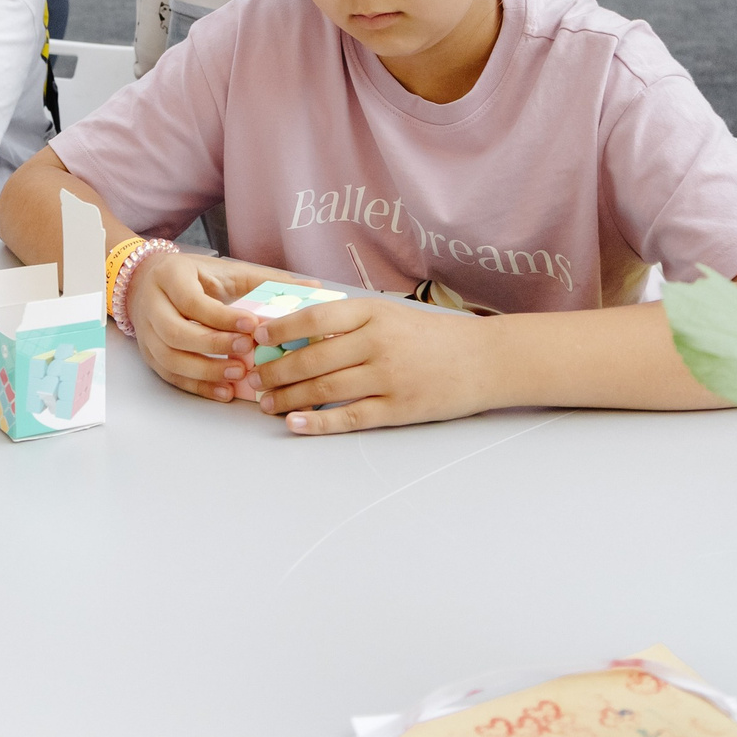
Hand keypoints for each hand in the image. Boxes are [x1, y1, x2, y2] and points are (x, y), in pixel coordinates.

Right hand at [127, 251, 288, 401]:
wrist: (146, 282)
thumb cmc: (194, 276)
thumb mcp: (226, 270)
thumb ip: (267, 279)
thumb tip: (313, 286)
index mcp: (171, 277)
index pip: (193, 301)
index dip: (221, 317)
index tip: (251, 326)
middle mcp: (153, 305)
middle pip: (176, 332)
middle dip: (212, 345)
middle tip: (246, 353)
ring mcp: (147, 333)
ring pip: (170, 358)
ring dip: (204, 371)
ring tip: (237, 375)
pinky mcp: (150, 355)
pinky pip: (171, 375)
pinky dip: (198, 386)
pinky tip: (224, 391)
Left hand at [240, 297, 495, 433]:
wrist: (485, 359)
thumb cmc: (433, 337)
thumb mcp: (391, 315)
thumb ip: (351, 323)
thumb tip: (299, 335)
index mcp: (373, 313)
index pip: (314, 318)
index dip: (279, 329)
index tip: (256, 338)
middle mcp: (378, 342)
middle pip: (312, 358)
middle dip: (275, 370)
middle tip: (251, 379)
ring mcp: (388, 377)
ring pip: (324, 388)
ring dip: (288, 397)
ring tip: (266, 403)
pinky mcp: (399, 408)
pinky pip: (349, 416)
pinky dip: (318, 421)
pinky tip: (295, 424)